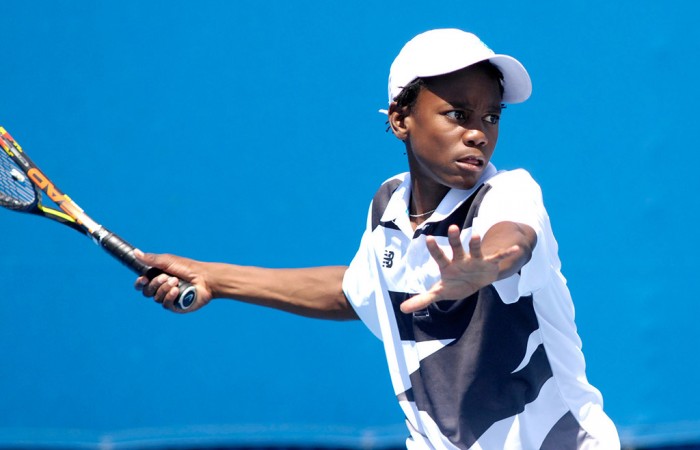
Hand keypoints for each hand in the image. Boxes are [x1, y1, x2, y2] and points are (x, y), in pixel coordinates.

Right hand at [134, 250, 212, 312]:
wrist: (204, 278)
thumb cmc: (187, 268)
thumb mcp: (167, 261)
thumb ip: (151, 259)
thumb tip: (135, 252)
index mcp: (157, 277)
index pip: (141, 284)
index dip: (139, 283)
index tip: (142, 279)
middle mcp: (161, 288)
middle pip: (147, 291)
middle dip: (155, 284)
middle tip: (167, 277)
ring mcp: (168, 298)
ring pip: (156, 298)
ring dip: (164, 288)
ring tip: (176, 281)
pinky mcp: (175, 306)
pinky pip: (165, 304)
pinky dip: (169, 296)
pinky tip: (176, 291)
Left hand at [400, 225, 519, 313]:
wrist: (476, 280)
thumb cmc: (455, 284)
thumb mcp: (439, 293)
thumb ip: (422, 299)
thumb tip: (402, 308)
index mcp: (448, 266)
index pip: (439, 256)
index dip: (434, 248)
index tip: (429, 238)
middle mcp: (461, 259)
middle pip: (456, 248)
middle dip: (455, 239)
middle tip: (452, 228)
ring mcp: (475, 260)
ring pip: (475, 250)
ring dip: (476, 243)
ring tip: (476, 234)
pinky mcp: (489, 264)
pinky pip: (498, 258)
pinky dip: (507, 254)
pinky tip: (517, 249)